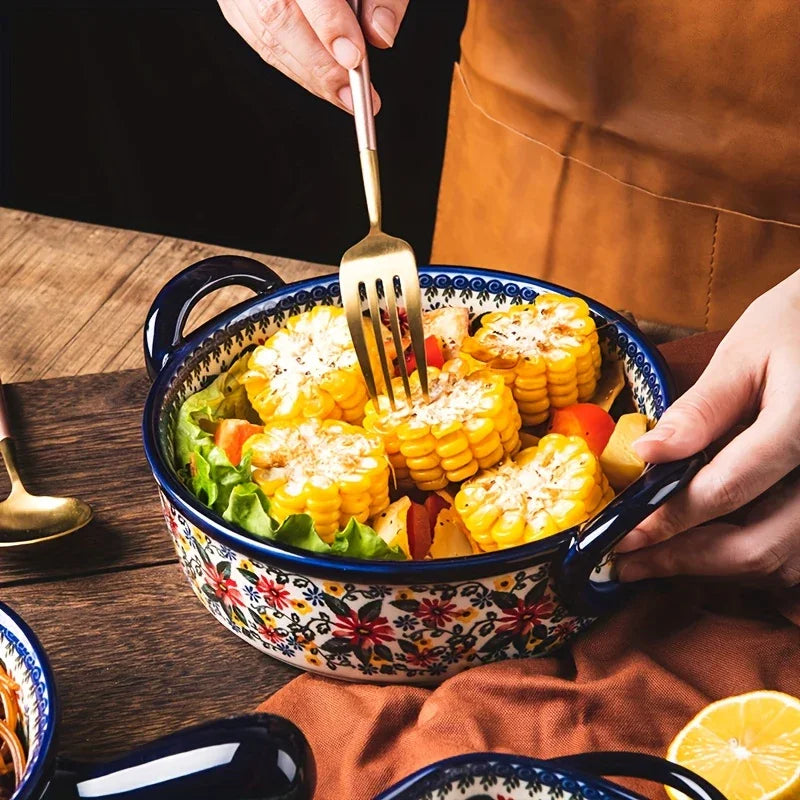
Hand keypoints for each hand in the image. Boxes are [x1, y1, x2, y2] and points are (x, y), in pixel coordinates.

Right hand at [217, 0, 408, 111]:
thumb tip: (381, 35)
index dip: (330, 26)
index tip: (354, 59)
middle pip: (279, 18)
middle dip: (320, 66)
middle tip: (352, 95)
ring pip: (268, 38)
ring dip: (309, 75)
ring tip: (343, 97)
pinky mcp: (236, 5)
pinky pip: (261, 43)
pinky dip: (294, 67)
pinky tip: (320, 81)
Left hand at [615, 270, 799, 588]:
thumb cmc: (797, 324)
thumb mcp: (745, 353)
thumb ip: (700, 410)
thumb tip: (647, 457)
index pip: (726, 490)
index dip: (667, 520)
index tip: (621, 536)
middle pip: (759, 547)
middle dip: (684, 560)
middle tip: (629, 562)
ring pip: (782, 562)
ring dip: (717, 568)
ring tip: (658, 558)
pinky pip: (797, 554)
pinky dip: (754, 559)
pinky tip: (710, 546)